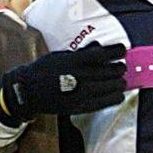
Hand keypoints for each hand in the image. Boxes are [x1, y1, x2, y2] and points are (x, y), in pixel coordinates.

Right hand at [0, 43, 125, 123]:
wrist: (29, 91)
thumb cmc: (45, 70)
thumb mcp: (61, 56)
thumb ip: (81, 52)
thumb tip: (99, 47)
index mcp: (75, 61)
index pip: (104, 54)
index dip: (117, 51)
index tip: (122, 50)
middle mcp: (80, 76)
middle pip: (110, 71)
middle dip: (119, 68)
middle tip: (121, 67)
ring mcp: (81, 93)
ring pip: (111, 87)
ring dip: (119, 82)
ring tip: (120, 81)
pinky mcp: (81, 106)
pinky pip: (105, 102)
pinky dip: (115, 98)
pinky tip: (118, 95)